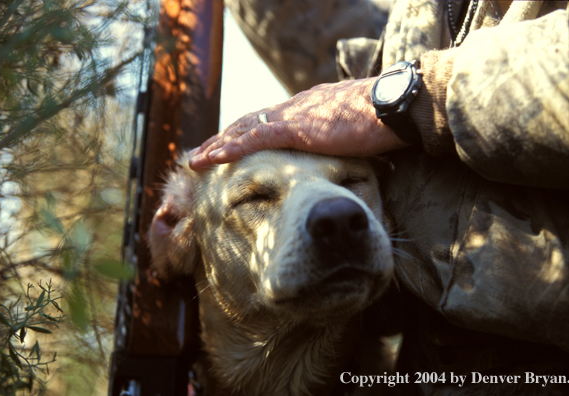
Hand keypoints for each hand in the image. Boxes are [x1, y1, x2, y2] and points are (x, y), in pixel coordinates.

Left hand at [189, 78, 408, 169]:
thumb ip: (336, 137)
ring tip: (195, 160)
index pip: (266, 121)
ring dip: (217, 145)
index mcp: (306, 108)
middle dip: (222, 138)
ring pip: (243, 130)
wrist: (394, 106)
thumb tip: (337, 150)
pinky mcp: (297, 128)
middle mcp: (293, 108)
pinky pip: (255, 138)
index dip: (243, 133)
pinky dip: (231, 148)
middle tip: (202, 153)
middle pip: (248, 122)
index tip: (228, 145)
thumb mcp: (352, 128)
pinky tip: (212, 158)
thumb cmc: (382, 119)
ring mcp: (293, 116)